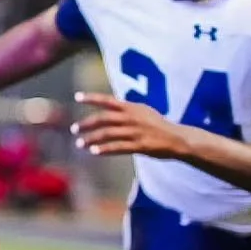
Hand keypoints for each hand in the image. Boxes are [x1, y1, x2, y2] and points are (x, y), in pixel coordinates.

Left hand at [71, 92, 188, 158]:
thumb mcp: (143, 111)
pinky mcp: (139, 145)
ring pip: (107, 134)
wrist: (177, 138)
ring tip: (79, 144)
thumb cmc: (158, 125)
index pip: (108, 100)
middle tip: (74, 129)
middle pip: (104, 118)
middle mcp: (131, 118)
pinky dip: (104, 149)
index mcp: (132, 107)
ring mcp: (135, 132)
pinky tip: (94, 152)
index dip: (92, 98)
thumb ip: (127, 109)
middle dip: (86, 123)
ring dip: (91, 139)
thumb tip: (111, 107)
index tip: (77, 97)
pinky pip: (118, 147)